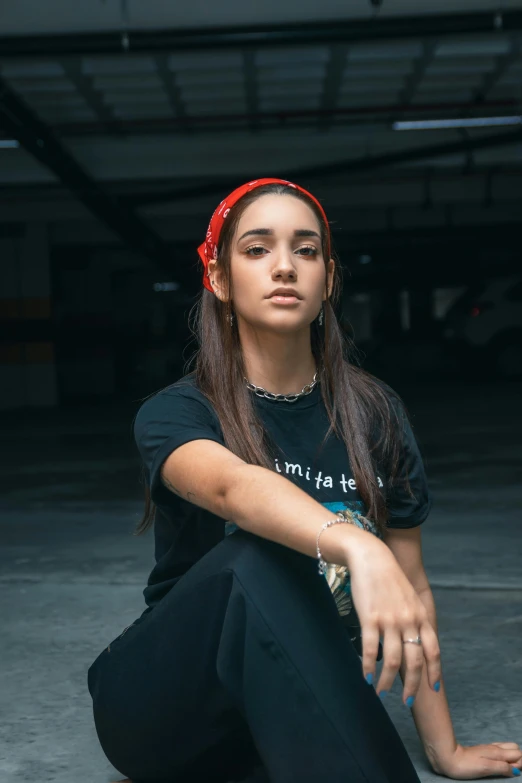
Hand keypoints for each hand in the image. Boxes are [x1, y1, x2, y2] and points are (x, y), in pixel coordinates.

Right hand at [345, 533, 440, 703]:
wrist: (371, 557)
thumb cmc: (389, 577)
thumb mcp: (410, 597)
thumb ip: (415, 618)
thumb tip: (414, 640)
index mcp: (421, 615)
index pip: (433, 650)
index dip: (434, 673)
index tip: (433, 689)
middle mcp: (409, 620)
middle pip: (415, 661)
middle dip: (412, 686)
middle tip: (406, 702)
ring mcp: (390, 620)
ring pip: (393, 660)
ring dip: (388, 681)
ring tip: (381, 692)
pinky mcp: (370, 618)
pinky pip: (370, 650)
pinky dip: (368, 666)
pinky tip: (366, 676)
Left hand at [430, 742, 521, 778]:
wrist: (448, 757)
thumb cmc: (466, 765)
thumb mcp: (486, 768)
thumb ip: (502, 767)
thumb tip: (516, 770)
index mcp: (497, 752)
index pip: (518, 753)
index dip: (520, 763)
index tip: (512, 771)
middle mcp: (495, 748)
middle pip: (514, 748)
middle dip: (517, 758)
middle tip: (509, 769)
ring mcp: (488, 748)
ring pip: (507, 748)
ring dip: (510, 757)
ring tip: (504, 768)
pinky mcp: (482, 751)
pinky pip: (499, 750)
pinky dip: (503, 756)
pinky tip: (498, 762)